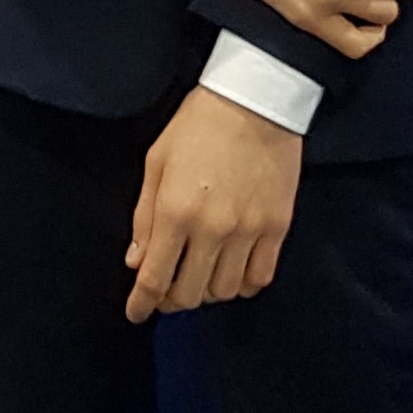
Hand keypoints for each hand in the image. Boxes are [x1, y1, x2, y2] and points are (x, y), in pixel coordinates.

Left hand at [125, 87, 301, 322]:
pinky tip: (231, 272)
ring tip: (198, 275)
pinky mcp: (278, 228)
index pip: (154, 278)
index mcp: (176, 211)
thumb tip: (135, 260)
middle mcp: (213, 229)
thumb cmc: (198, 125)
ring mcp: (249, 231)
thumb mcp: (157, 162)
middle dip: (171, 300)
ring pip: (224, 291)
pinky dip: (242, 284)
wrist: (256, 99)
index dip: (141, 303)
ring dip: (206, 291)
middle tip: (165, 290)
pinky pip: (260, 278)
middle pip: (189, 294)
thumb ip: (144, 216)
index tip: (135, 313)